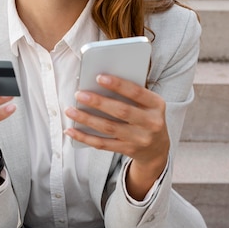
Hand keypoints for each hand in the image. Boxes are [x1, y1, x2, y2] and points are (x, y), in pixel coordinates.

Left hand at [64, 74, 168, 199]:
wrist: (157, 148)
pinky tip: (71, 130)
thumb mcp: (148, 104)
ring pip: (108, 128)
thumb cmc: (147, 117)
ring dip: (87, 119)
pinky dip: (85, 137)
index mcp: (156, 105)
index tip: (99, 77)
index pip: (137, 92)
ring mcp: (139, 139)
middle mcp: (151, 123)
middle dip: (98, 102)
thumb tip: (100, 82)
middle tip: (79, 94)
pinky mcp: (127, 150)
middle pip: (121, 111)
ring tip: (70, 110)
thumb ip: (131, 93)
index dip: (118, 85)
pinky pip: (102, 144)